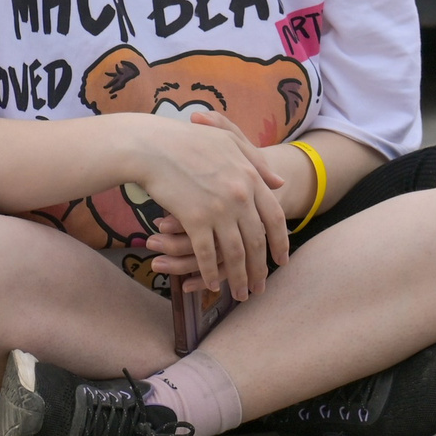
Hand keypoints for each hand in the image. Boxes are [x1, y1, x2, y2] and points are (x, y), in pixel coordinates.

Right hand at [128, 110, 289, 298]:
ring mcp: (218, 209)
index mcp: (251, 177)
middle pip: (257, 241)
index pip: (275, 217)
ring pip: (235, 253)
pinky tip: (211, 284)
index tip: (282, 262)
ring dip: (238, 278)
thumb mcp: (230, 141)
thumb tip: (280, 183)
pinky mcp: (195, 220)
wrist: (153, 146)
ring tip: (240, 295)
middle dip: (260, 270)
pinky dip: (210, 273)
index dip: (280, 243)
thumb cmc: (190, 140)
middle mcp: (240, 196)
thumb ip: (257, 163)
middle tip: (260, 288)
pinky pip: (207, 255)